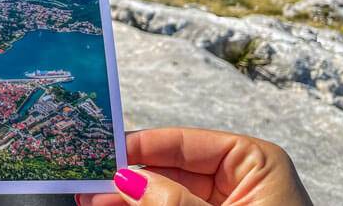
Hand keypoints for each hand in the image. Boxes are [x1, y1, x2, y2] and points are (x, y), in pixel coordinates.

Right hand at [77, 128, 311, 205]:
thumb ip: (175, 202)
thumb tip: (128, 179)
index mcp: (253, 161)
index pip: (185, 143)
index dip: (142, 145)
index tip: (106, 151)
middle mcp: (237, 179)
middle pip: (169, 168)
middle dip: (128, 174)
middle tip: (89, 178)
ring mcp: (222, 205)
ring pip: (163, 193)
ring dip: (127, 197)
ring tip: (91, 198)